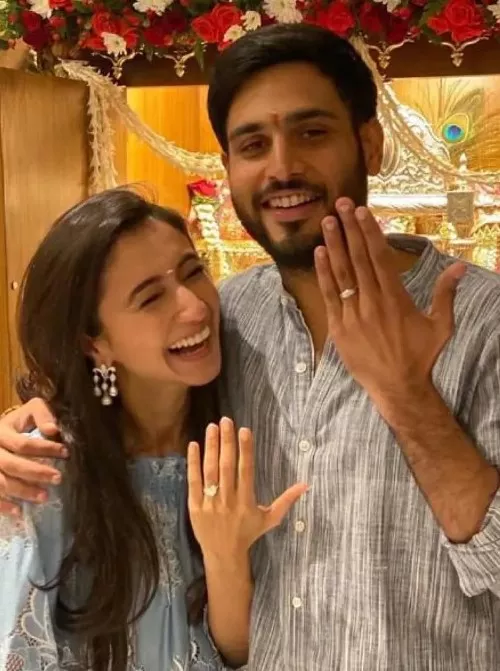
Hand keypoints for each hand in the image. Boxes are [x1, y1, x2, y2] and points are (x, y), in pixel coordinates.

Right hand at [0, 398, 65, 515]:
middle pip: (12, 465)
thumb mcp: (30, 411)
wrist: (1, 432)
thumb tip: (53, 430)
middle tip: (58, 478)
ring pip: (1, 483)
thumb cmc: (20, 423)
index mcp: (1, 432)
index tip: (65, 453)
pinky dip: (3, 506)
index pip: (23, 444)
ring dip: (22, 491)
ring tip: (44, 497)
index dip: (45, 449)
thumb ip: (42, 414)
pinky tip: (18, 511)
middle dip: (36, 473)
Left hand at [187, 417, 307, 561]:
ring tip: (212, 427)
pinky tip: (194, 445)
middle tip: (226, 420)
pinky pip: (193, 481)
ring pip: (210, 470)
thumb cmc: (248, 533)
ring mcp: (210, 503)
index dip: (245, 449)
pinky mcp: (194, 506)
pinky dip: (193, 463)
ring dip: (211, 447)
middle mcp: (228, 500)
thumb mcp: (270, 519)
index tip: (244, 430)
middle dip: (227, 442)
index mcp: (246, 501)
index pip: (246, 470)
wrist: (224, 555)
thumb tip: (306, 485)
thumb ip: (286, 500)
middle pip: (227, 466)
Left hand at [314, 198, 465, 412]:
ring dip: (333, 245)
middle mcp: (372, 301)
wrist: (397, 387)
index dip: (369, 232)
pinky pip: (329, 295)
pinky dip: (323, 274)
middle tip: (340, 204)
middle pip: (358, 258)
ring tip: (327, 221)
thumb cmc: (420, 356)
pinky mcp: (339, 327)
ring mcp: (353, 314)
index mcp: (396, 298)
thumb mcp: (440, 325)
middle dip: (349, 229)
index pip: (379, 256)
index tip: (361, 212)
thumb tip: (460, 265)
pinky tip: (319, 254)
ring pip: (341, 273)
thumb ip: (446, 293)